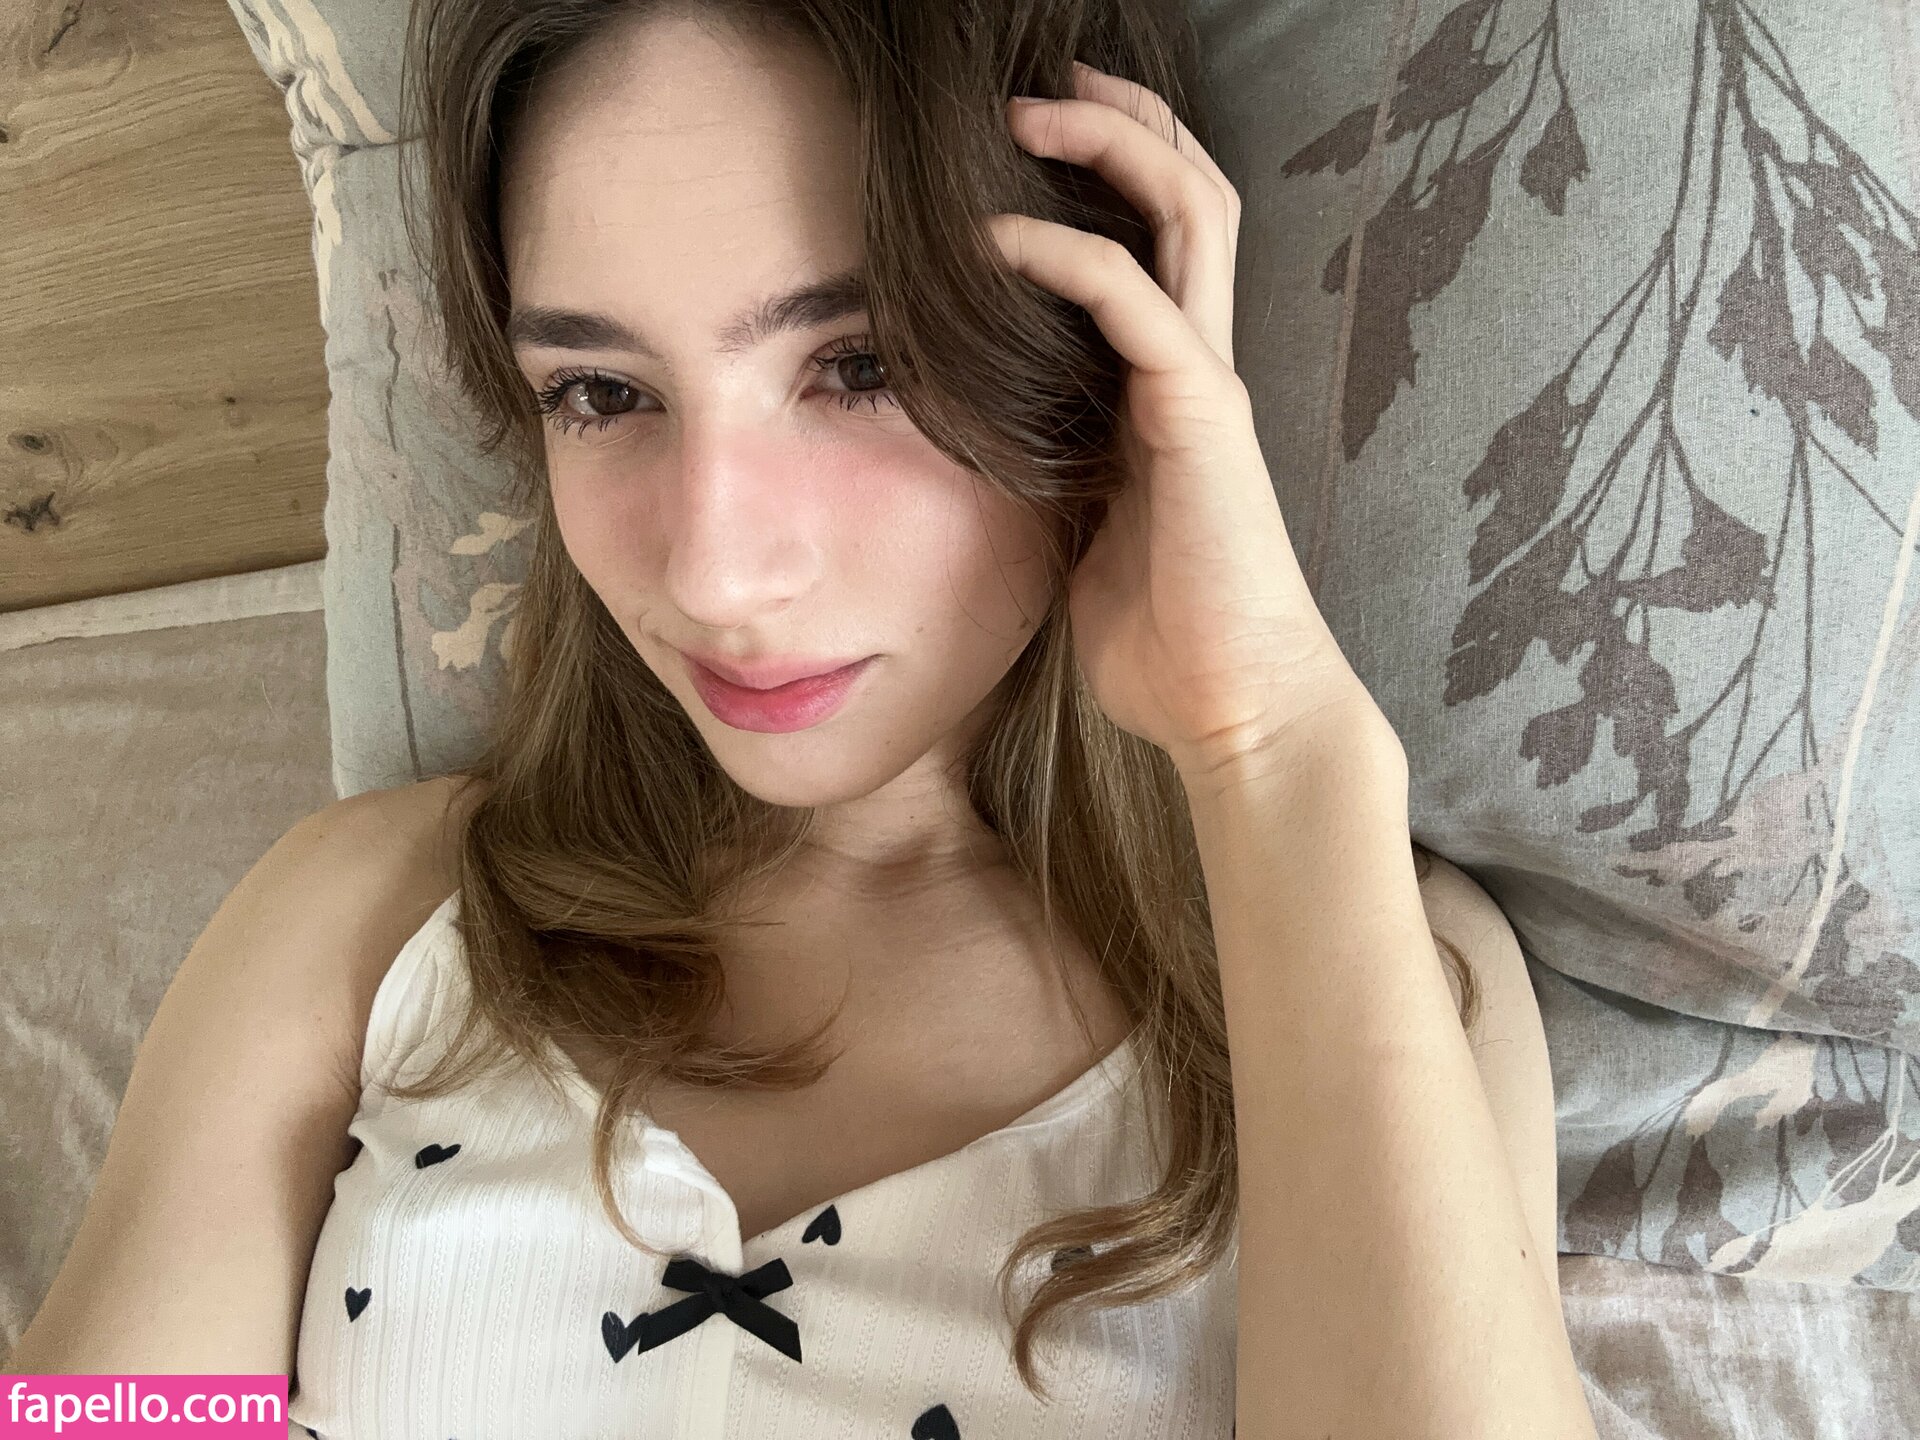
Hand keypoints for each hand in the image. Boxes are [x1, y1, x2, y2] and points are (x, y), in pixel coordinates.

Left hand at [989, 62, 1395, 783]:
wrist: (1235, 713)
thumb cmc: (1164, 644)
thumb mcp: (1082, 541)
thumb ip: (1056, 479)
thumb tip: (988, 457)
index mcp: (1171, 394)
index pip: (1156, 248)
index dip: (1107, 179)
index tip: (1024, 145)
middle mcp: (1199, 369)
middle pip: (1187, 200)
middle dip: (1119, 125)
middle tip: (1037, 86)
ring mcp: (1207, 386)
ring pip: (1184, 216)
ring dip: (1108, 149)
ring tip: (1026, 109)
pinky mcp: (1201, 417)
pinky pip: (1133, 302)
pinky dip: (1062, 256)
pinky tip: (997, 239)